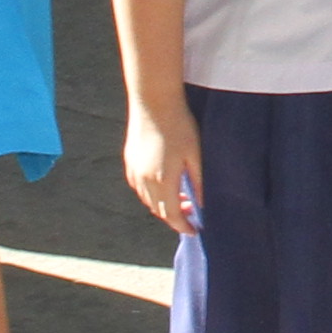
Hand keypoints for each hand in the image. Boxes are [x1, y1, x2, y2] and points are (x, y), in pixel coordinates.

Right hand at [124, 89, 203, 234]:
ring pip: (148, 200)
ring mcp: (135, 172)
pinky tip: (164, 184)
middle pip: (159, 211)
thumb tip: (201, 203)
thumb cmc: (179, 125)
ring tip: (181, 197)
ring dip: (163, 205)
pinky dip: (152, 193)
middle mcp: (145, 180)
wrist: (154, 102)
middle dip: (175, 216)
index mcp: (164, 180)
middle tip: (192, 211)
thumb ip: (198, 182)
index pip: (172, 215)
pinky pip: (140, 188)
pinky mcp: (130, 162)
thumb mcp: (195, 154)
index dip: (183, 226)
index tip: (194, 230)